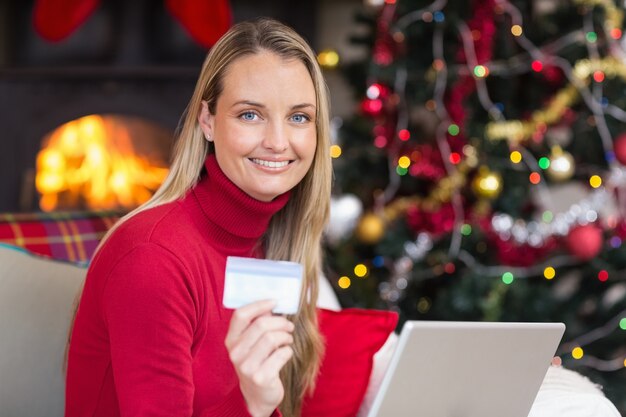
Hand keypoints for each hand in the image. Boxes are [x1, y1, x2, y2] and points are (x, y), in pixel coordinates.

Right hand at [225, 300, 294, 416]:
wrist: (257, 394)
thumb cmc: (257, 362)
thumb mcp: (251, 344)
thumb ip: (257, 324)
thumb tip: (272, 305)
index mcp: (231, 340)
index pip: (240, 315)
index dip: (259, 305)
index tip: (275, 302)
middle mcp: (236, 353)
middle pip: (261, 324)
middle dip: (280, 322)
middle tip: (289, 325)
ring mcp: (247, 367)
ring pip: (272, 338)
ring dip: (286, 336)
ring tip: (288, 339)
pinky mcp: (261, 377)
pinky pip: (281, 354)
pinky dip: (288, 351)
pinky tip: (285, 353)